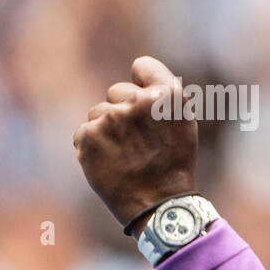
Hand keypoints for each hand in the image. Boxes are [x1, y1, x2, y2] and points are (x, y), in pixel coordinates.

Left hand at [73, 56, 198, 232]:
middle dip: (124, 110)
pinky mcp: (89, 136)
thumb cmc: (174, 162)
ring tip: (125, 154)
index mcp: (168, 96)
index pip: (143, 66)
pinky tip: (111, 162)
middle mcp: (139, 102)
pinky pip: (84, 132)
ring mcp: (111, 118)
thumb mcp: (184, 124)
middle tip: (139, 139)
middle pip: (117, 90)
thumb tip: (140, 71)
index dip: (144, 83)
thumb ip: (165, 95)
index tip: (147, 102)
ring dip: (107, 130)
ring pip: (98, 112)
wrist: (159, 203)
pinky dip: (94, 147)